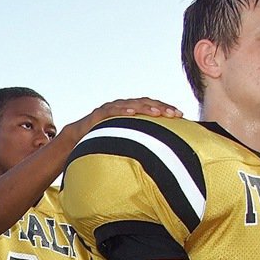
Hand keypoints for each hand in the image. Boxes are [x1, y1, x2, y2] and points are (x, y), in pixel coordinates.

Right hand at [65, 97, 183, 140]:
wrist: (77, 137)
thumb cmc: (104, 140)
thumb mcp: (126, 140)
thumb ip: (140, 142)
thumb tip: (162, 156)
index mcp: (132, 111)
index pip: (153, 107)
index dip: (167, 109)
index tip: (182, 115)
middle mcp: (124, 106)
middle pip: (147, 103)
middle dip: (162, 108)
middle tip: (175, 114)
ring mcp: (112, 108)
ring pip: (132, 105)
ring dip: (146, 108)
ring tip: (158, 113)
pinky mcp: (99, 114)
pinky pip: (112, 110)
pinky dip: (122, 110)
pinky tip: (131, 113)